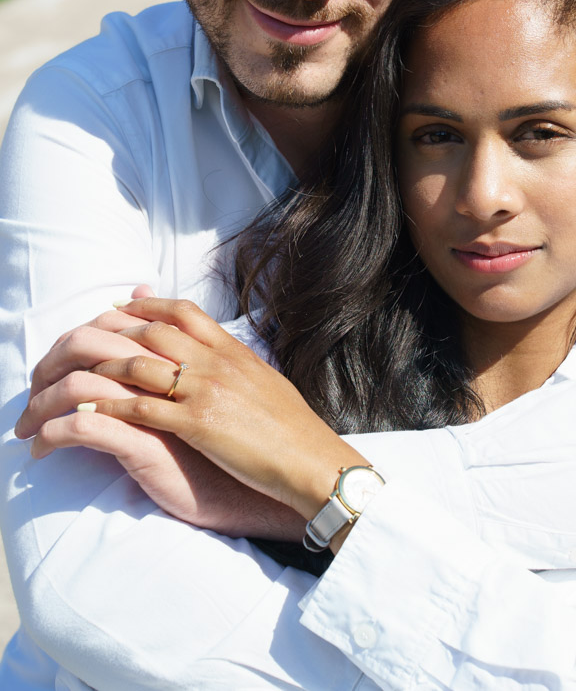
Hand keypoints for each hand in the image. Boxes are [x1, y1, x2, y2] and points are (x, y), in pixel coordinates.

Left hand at [70, 298, 365, 521]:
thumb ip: (237, 364)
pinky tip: (86, 413)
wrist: (312, 460)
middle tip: (80, 343)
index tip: (120, 307)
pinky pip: (141, 409)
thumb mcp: (265, 381)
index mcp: (233, 350)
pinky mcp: (197, 424)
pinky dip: (110, 407)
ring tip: (71, 380)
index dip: (147, 306)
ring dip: (98, 373)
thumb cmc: (293, 429)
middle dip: (110, 335)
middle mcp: (216, 361)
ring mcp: (205, 390)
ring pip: (137, 365)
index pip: (183, 312)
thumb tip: (222, 353)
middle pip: (151, 331)